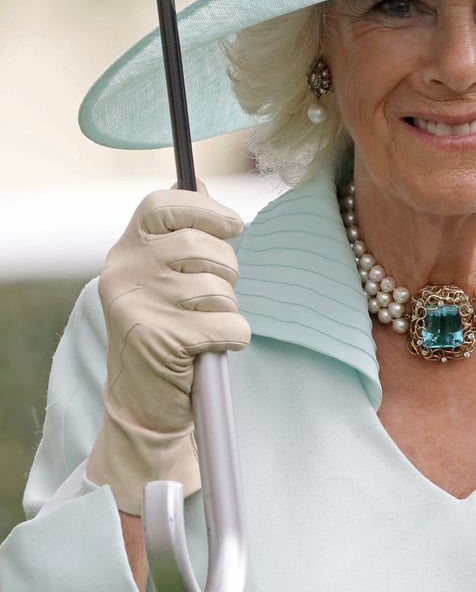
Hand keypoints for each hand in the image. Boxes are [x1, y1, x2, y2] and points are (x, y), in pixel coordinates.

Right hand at [86, 188, 250, 513]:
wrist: (141, 405)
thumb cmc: (162, 333)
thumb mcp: (158, 278)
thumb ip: (177, 234)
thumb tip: (200, 186)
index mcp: (125, 252)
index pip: (163, 204)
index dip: (205, 209)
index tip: (233, 225)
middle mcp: (125, 273)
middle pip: (202, 245)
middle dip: (226, 270)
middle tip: (216, 295)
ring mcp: (140, 306)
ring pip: (219, 288)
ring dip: (226, 309)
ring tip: (204, 326)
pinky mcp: (161, 340)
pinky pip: (228, 325)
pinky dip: (232, 338)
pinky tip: (211, 347)